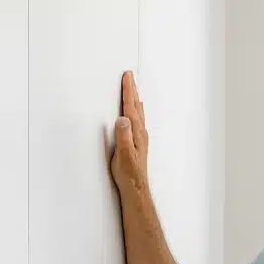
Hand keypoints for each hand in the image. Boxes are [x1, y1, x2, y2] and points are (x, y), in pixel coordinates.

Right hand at [110, 70, 148, 190]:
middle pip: (136, 106)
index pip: (131, 107)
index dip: (128, 91)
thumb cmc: (128, 173)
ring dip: (135, 99)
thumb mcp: (123, 154)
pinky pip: (137, 121)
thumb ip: (123, 136)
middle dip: (132, 90)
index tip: (127, 76)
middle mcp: (140, 132)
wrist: (136, 188)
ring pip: (138, 113)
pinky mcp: (137, 143)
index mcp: (136, 132)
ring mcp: (140, 138)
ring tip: (133, 89)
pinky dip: (135, 111)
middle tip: (129, 75)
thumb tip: (122, 118)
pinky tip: (135, 113)